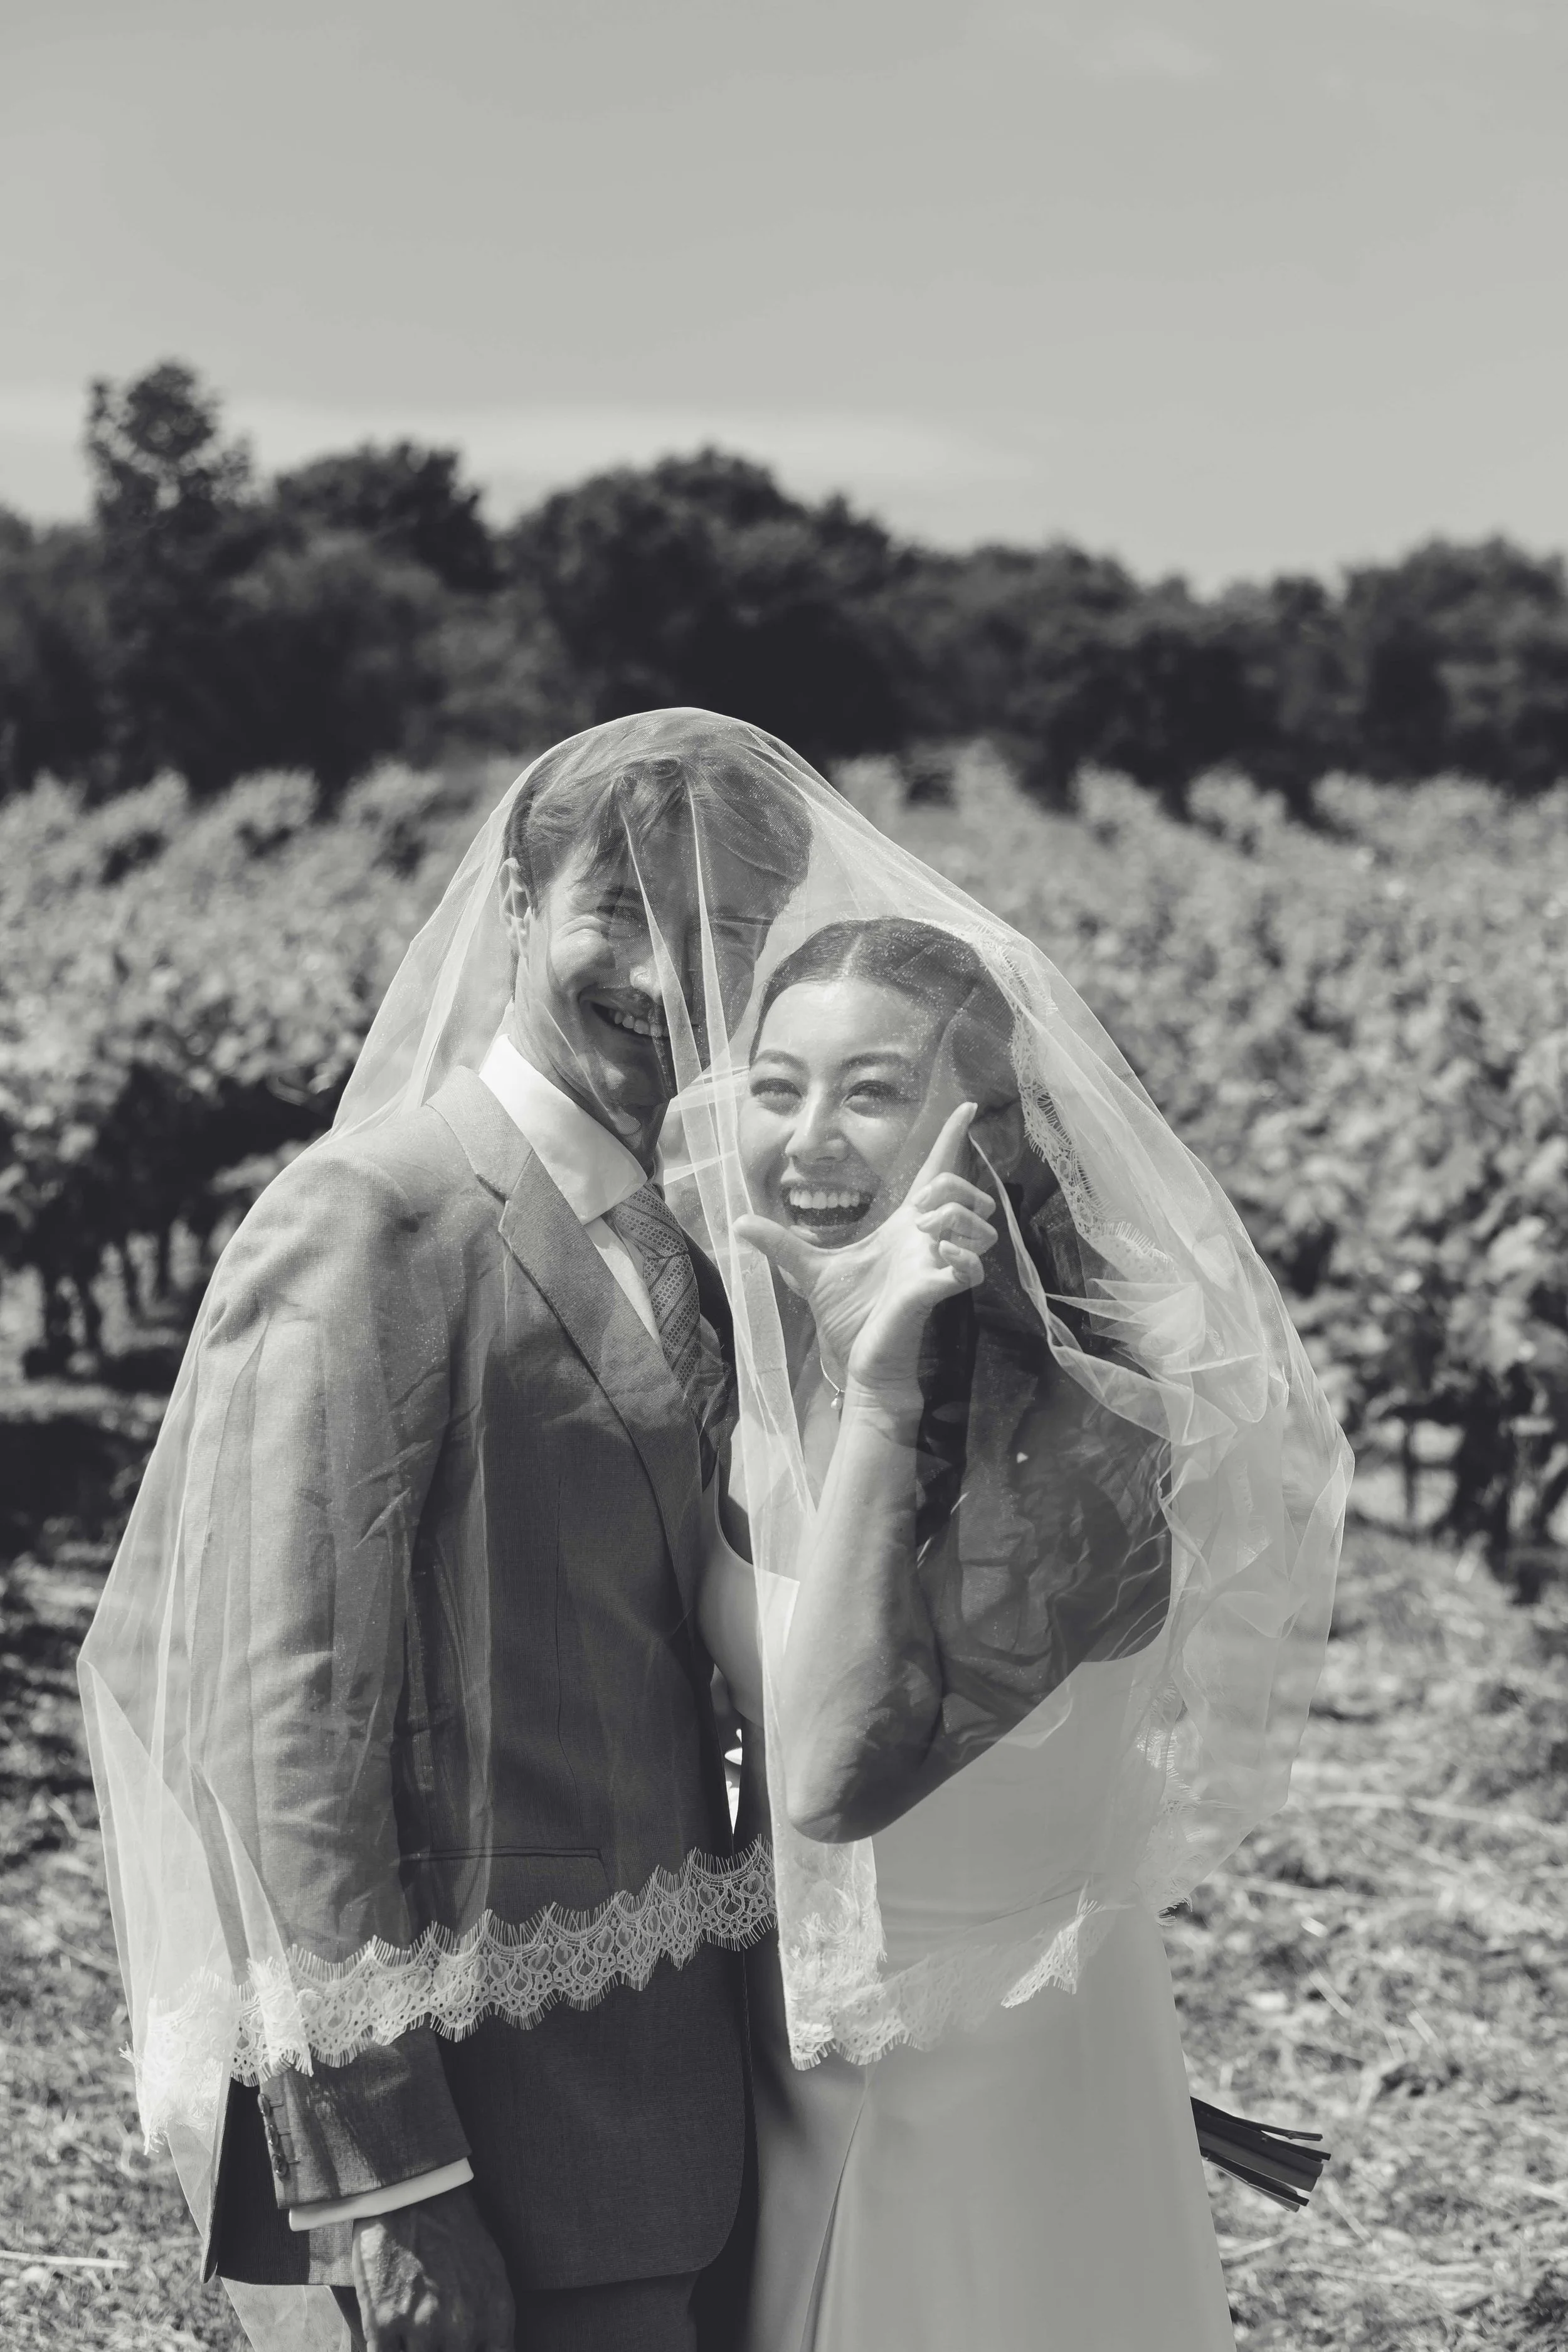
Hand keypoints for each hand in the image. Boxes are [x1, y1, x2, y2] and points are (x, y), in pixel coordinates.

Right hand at [351, 2186, 514, 2351]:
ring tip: (412, 2327)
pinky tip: (390, 2334)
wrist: (414, 2191)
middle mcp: (462, 2328)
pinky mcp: (383, 2323)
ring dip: (414, 2349)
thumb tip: (487, 2350)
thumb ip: (492, 2322)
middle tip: (432, 2331)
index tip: (462, 2347)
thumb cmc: (454, 2230)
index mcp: (494, 2315)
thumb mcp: (491, 2273)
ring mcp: (422, 2328)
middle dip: (440, 2350)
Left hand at [735, 1102, 997, 1401]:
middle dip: (950, 1185)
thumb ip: (780, 1243)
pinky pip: (972, 1265)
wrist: (857, 1361)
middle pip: (963, 1189)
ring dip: (954, 1216)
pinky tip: (936, 1255)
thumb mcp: (808, 1270)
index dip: (950, 1138)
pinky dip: (960, 1254)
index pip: (935, 1173)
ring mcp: (937, 1264)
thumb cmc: (847, 1317)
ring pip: (978, 1222)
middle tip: (914, 1210)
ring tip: (923, 1231)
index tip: (967, 1105)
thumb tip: (739, 1222)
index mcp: (903, 1228)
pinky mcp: (940, 1290)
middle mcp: (927, 1241)